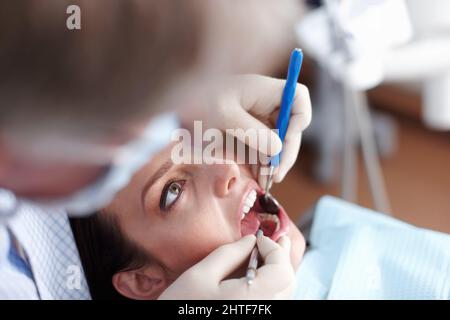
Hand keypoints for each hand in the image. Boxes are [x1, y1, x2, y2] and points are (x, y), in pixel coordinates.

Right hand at [158, 234, 296, 299]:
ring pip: (284, 293)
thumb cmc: (182, 305)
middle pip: (287, 283)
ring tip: (274, 252)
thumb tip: (251, 240)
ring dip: (280, 270)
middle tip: (281, 238)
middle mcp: (263, 312)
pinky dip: (273, 284)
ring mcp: (261, 319)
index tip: (259, 238)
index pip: (281, 272)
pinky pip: (273, 301)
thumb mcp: (200, 275)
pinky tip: (263, 272)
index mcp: (251, 299)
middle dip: (282, 257)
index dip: (275, 250)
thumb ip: (229, 254)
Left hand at [207, 74, 311, 183]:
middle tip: (276, 174)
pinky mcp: (246, 135)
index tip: (286, 140)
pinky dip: (262, 165)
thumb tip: (277, 149)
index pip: (297, 98)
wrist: (174, 105)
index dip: (299, 118)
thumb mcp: (223, 116)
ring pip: (277, 143)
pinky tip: (258, 179)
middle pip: (291, 127)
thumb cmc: (196, 101)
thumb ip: (251, 132)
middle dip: (286, 151)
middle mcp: (264, 105)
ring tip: (265, 182)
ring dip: (274, 163)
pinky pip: (262, 151)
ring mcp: (256, 120)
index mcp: (263, 91)